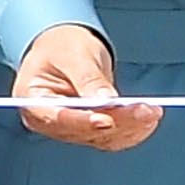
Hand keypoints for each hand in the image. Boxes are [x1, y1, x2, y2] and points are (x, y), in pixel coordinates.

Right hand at [12, 25, 159, 150]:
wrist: (66, 48)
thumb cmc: (61, 47)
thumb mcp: (73, 55)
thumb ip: (88, 79)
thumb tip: (106, 101)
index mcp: (33, 101)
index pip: (55, 118)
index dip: (81, 122)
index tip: (106, 119)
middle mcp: (50, 120)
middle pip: (83, 131)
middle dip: (116, 122)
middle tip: (143, 110)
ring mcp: (71, 127)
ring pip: (102, 137)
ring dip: (130, 127)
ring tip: (151, 111)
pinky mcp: (90, 129)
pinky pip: (112, 137)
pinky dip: (132, 130)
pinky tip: (147, 118)